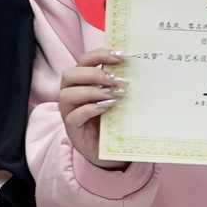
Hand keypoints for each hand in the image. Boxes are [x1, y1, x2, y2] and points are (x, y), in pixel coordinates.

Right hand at [54, 47, 131, 171]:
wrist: (110, 152)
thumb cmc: (114, 121)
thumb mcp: (118, 98)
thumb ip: (120, 83)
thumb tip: (140, 65)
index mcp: (82, 82)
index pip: (83, 60)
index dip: (100, 55)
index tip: (121, 57)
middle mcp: (71, 94)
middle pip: (69, 74)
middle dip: (93, 74)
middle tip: (116, 80)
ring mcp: (69, 113)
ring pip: (66, 94)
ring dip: (91, 92)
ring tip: (113, 96)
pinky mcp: (72, 130)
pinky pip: (73, 117)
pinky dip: (89, 109)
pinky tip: (106, 108)